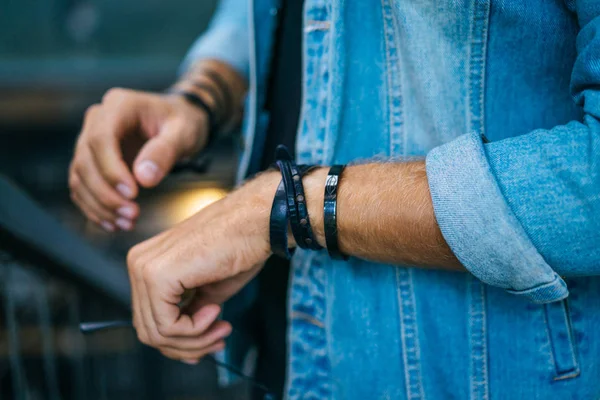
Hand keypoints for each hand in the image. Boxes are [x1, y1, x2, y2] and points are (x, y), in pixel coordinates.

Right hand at [68, 88, 208, 230]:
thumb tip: (144, 179)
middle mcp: (97, 120)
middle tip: (133, 215)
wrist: (179, 121)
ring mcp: (90, 140)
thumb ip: (165, 152)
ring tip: (126, 223)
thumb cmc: (184, 122)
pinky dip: (94, 208)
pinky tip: (114, 223)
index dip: (111, 170)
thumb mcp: (184, 133)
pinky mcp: (92, 161)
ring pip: (80, 177)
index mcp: (119, 105)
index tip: (133, 194)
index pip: (101, 139)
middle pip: (86, 160)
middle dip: (106, 194)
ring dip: (99, 205)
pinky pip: (82, 186)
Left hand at [126, 171, 280, 362]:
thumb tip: (184, 349)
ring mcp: (144, 268)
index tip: (212, 339)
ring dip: (195, 340)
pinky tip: (216, 311)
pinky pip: (167, 326)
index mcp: (147, 264)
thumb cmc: (239, 247)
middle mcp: (138, 264)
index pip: (149, 320)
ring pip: (157, 334)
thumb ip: (190, 316)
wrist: (256, 222)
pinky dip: (195, 330)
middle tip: (220, 338)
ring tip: (222, 327)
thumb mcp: (208, 292)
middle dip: (188, 345)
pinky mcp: (157, 275)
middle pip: (149, 331)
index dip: (181, 341)